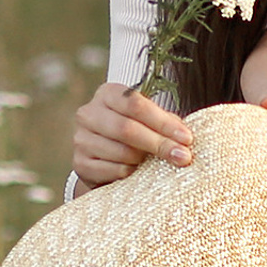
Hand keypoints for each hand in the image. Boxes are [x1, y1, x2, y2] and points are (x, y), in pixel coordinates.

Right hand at [70, 81, 193, 188]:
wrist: (104, 155)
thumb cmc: (134, 131)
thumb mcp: (148, 119)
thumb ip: (166, 123)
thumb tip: (184, 139)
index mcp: (108, 94)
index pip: (136, 104)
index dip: (163, 122)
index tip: (186, 138)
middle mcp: (88, 113)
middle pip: (127, 128)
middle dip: (159, 144)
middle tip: (183, 158)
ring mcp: (81, 138)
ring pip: (121, 152)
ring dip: (145, 161)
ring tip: (155, 163)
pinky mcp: (80, 163)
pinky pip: (112, 170)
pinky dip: (130, 173)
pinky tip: (137, 172)